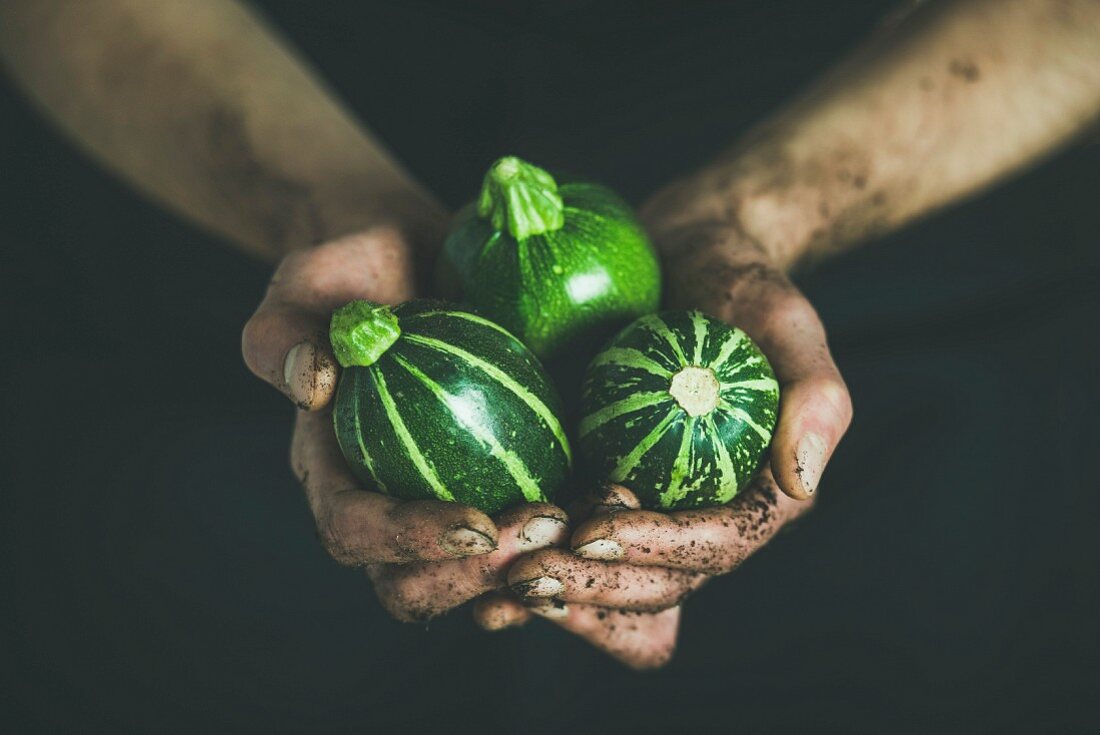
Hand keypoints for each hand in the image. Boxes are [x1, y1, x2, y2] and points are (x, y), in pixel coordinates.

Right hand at [242, 227, 571, 619]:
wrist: (413, 260)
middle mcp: (384, 502)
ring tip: (593, 524)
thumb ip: (287, 328)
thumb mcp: (312, 279)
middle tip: (548, 526)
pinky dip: (568, 546)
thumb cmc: (356, 266)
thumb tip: (311, 385)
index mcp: (332, 468)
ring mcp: (444, 502)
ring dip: (534, 572)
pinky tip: (616, 515)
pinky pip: (529, 541)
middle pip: (411, 585)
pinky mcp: (498, 488)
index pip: (352, 529)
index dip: (409, 541)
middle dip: (477, 577)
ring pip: (477, 581)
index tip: (477, 522)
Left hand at [475, 176, 852, 667]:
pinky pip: (572, 541)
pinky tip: (480, 567)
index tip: (592, 529)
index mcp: (757, 490)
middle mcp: (703, 509)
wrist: (681, 251)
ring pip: (611, 575)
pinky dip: (534, 560)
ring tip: (494, 585)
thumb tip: (801, 481)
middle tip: (521, 575)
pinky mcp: (602, 482)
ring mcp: (651, 503)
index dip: (657, 549)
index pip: (714, 544)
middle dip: (592, 585)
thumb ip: (815, 395)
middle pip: (658, 580)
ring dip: (557, 589)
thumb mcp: (782, 318)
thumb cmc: (739, 278)